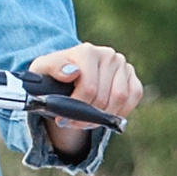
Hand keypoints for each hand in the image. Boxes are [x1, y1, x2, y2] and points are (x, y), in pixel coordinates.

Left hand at [28, 41, 141, 159]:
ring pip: (120, 98)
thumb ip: (53, 67)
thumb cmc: (53, 73)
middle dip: (87, 116)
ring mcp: (123, 65)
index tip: (62, 118)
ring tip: (87, 121)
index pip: (89, 87)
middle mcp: (108, 55)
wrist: (68, 73)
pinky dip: (121, 111)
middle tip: (73, 123)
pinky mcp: (132, 76)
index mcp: (87, 51)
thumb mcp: (42, 69)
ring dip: (104, 116)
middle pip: (103, 96)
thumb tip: (72, 72)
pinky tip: (105, 116)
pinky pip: (134, 96)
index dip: (76, 108)